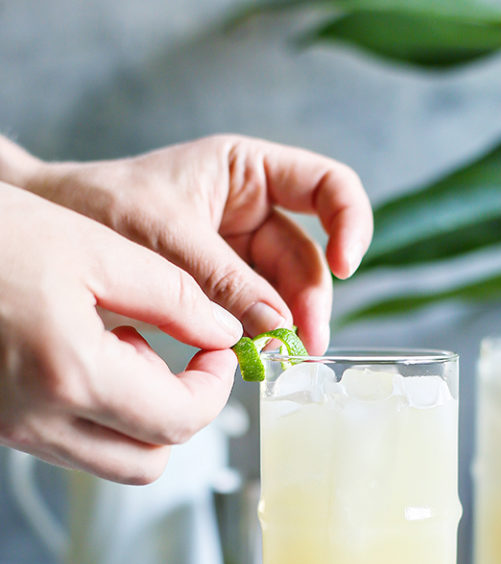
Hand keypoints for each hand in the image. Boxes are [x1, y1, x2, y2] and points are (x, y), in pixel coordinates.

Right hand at [0, 182, 241, 482]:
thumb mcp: (93, 248)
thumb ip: (174, 296)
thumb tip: (225, 333)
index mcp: (71, 376)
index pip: (178, 422)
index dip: (215, 388)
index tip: (219, 351)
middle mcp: (37, 420)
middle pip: (148, 462)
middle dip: (179, 410)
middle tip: (176, 354)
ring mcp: (12, 428)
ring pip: (110, 458)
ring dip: (137, 413)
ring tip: (117, 341)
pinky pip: (71, 440)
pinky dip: (98, 410)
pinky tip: (82, 351)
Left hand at [22, 135, 373, 354]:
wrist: (54, 228)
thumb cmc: (99, 204)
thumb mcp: (165, 236)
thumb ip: (224, 279)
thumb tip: (278, 324)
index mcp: (246, 171)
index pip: (328, 185)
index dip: (349, 222)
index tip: (345, 265)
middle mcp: (252, 210)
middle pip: (307, 255)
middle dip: (310, 299)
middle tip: (305, 343)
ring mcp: (240, 252)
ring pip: (286, 290)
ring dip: (289, 325)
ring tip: (283, 358)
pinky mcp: (224, 288)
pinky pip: (257, 312)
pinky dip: (261, 335)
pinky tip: (260, 355)